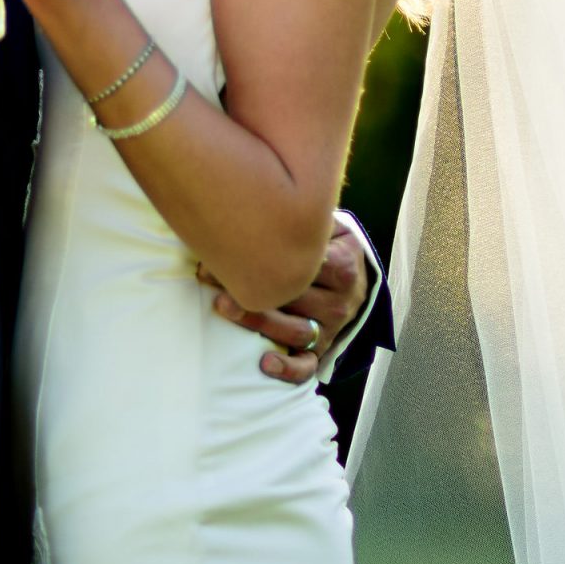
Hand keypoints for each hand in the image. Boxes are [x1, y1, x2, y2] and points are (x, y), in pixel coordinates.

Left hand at [201, 212, 372, 383]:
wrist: (357, 283)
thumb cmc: (331, 249)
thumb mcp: (332, 229)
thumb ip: (309, 217)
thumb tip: (262, 195)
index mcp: (343, 266)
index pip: (304, 262)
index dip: (261, 253)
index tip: (221, 243)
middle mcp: (339, 301)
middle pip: (292, 297)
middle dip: (247, 285)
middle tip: (206, 273)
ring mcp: (331, 329)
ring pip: (294, 331)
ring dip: (256, 321)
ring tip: (222, 307)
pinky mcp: (322, 352)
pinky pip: (307, 367)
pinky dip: (287, 368)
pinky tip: (264, 361)